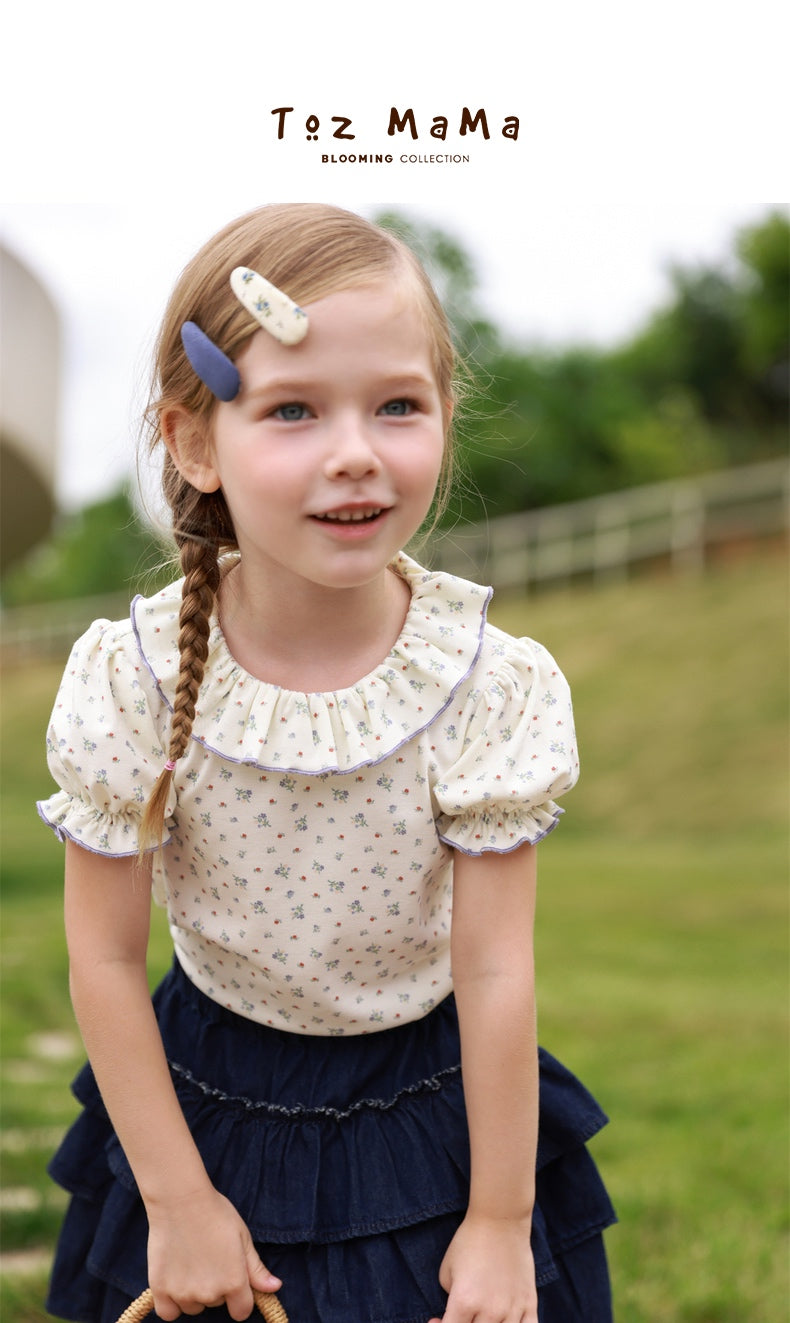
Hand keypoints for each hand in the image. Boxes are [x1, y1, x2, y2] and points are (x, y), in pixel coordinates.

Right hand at [146, 1185, 280, 1320]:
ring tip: (191, 1261)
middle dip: (215, 1287)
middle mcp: (210, 1293)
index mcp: (234, 1282)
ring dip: (193, 1293)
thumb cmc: (215, 1214)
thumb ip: (257, 1268)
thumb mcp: (242, 1237)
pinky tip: (174, 1280)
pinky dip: (171, 1302)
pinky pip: (168, 1313)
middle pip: (216, 1304)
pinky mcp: (160, 1290)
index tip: (232, 1280)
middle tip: (209, 1258)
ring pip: (193, 1307)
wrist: (181, 1200)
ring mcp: (183, 1293)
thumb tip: (275, 1288)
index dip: (239, 1298)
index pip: (241, 1311)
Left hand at [428, 1212, 537, 1322]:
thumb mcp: (446, 1271)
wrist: (500, 1220)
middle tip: (460, 1315)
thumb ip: (450, 1301)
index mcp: (464, 1302)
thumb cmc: (469, 1242)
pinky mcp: (530, 1304)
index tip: (437, 1319)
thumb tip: (455, 1315)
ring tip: (481, 1318)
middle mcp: (490, 1311)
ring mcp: (512, 1310)